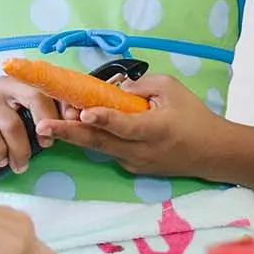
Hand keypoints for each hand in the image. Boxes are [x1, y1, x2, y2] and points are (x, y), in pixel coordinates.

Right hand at [0, 75, 65, 171]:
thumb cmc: (8, 133)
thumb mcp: (32, 122)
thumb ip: (52, 117)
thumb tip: (78, 120)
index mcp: (23, 81)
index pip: (49, 84)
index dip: (65, 102)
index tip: (74, 120)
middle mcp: (3, 86)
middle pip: (34, 96)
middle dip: (46, 123)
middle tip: (48, 144)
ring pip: (12, 124)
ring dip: (20, 150)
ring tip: (21, 165)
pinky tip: (1, 160)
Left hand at [37, 74, 226, 176]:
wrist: (211, 153)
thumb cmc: (193, 116)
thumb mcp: (171, 89)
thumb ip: (140, 87)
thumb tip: (112, 89)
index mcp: (155, 129)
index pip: (125, 125)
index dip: (104, 118)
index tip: (84, 113)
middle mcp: (141, 151)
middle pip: (100, 142)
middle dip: (69, 133)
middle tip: (42, 126)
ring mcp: (134, 162)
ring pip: (99, 147)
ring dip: (73, 136)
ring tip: (47, 127)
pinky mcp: (131, 167)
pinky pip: (108, 149)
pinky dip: (91, 137)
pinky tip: (73, 127)